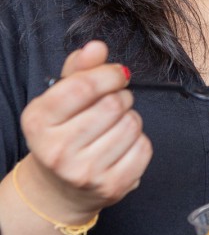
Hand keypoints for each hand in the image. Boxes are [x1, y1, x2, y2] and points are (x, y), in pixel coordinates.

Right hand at [19, 40, 151, 220]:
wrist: (62, 188)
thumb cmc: (65, 133)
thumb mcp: (62, 99)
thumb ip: (79, 69)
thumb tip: (97, 46)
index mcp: (37, 121)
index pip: (83, 86)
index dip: (109, 74)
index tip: (117, 74)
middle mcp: (56, 150)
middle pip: (113, 105)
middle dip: (122, 97)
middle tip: (115, 104)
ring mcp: (83, 172)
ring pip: (132, 124)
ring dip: (131, 119)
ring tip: (115, 126)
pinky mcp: (111, 187)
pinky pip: (144, 148)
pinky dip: (140, 141)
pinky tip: (122, 146)